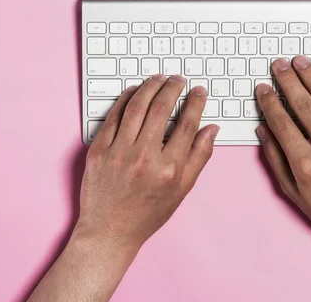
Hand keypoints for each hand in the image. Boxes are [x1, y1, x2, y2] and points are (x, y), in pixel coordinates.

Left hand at [77, 74, 218, 252]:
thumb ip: (199, 156)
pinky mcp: (98, 150)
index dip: (195, 102)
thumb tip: (211, 129)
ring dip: (150, 87)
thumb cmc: (148, 213)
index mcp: (169, 168)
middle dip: (173, 87)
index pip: (187, 123)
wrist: (109, 231)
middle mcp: (144, 157)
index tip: (198, 91)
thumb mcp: (183, 189)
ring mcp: (118, 152)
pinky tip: (134, 91)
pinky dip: (125, 99)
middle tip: (178, 80)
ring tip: (159, 79)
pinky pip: (113, 116)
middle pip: (161, 108)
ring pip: (137, 106)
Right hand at [255, 56, 310, 247]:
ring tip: (299, 62)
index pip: (282, 122)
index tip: (263, 88)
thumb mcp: (293, 192)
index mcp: (306, 164)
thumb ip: (275, 159)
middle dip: (288, 80)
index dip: (269, 101)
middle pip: (303, 104)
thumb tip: (263, 130)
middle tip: (279, 64)